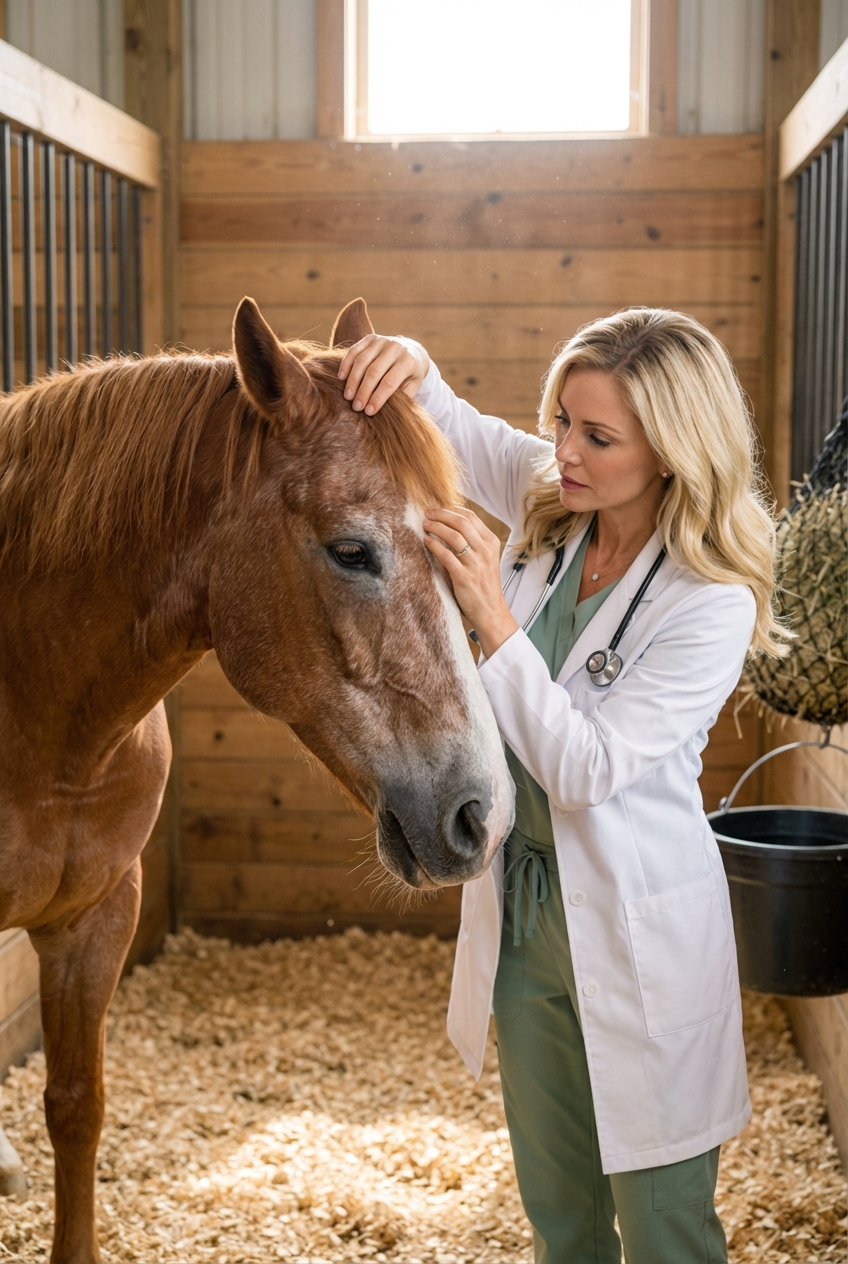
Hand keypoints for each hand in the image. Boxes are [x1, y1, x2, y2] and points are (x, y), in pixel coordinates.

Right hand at [337, 335, 428, 414]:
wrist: (411, 350)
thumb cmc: (410, 375)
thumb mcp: (412, 386)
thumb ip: (402, 396)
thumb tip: (385, 412)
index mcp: (408, 362)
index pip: (390, 382)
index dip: (378, 398)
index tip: (368, 412)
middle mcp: (395, 348)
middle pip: (374, 371)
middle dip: (363, 391)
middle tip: (356, 407)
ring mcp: (382, 340)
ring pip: (362, 361)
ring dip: (353, 380)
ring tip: (348, 396)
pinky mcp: (370, 337)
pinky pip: (354, 350)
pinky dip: (346, 364)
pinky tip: (341, 378)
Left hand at [423, 507, 518, 659]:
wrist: (490, 611)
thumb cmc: (484, 584)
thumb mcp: (485, 559)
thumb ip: (473, 542)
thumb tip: (451, 525)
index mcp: (491, 543)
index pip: (471, 517)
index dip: (452, 510)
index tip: (439, 510)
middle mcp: (485, 550)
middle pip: (461, 522)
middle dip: (442, 515)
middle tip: (428, 513)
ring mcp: (475, 564)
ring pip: (454, 536)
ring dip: (436, 527)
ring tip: (425, 525)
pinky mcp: (464, 577)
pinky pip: (446, 556)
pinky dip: (434, 545)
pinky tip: (426, 541)